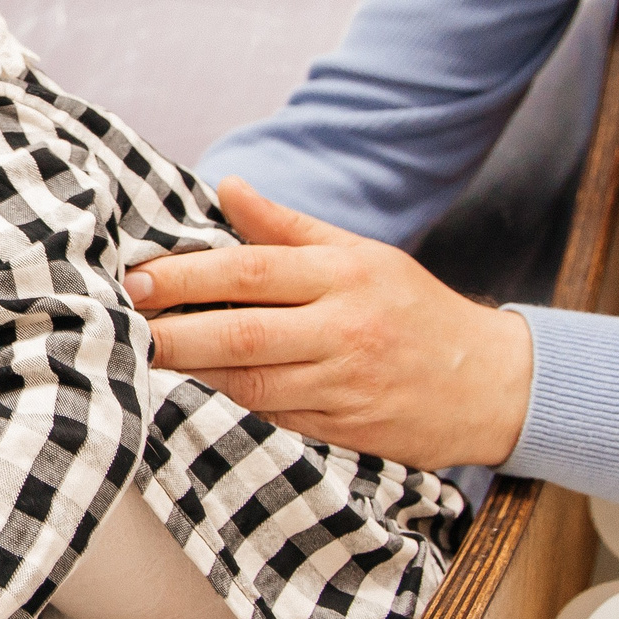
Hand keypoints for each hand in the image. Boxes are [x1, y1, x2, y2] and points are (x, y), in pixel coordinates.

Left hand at [126, 177, 533, 470]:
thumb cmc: (415, 310)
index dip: (188, 276)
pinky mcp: (343, 429)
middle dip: (174, 331)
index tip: (139, 277)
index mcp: (346, 275)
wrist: (491, 385)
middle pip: (243, 332)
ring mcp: (344, 385)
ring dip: (194, 371)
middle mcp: (345, 329)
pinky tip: (199, 386)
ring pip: (251, 382)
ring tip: (145, 356)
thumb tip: (228, 188)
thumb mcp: (362, 254)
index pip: (252, 271)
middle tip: (126, 324)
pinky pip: (272, 415)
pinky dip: (231, 402)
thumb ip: (290, 228)